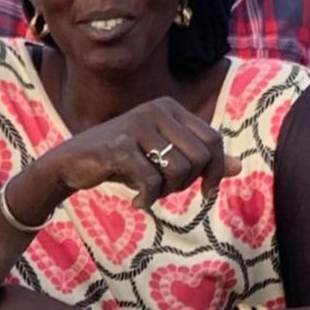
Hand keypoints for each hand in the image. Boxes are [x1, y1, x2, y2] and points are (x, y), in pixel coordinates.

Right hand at [47, 96, 236, 210]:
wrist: (72, 163)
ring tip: (148, 193)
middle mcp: (156, 109)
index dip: (215, 171)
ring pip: (178, 170)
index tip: (205, 191)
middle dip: (187, 183)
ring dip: (166, 191)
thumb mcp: (164, 158)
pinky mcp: (119, 145)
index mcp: (170, 107)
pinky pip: (151, 180)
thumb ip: (200, 159)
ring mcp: (136, 125)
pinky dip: (147, 199)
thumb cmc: (122, 161)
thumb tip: (238, 166)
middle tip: (164, 189)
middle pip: (199, 157)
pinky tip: (135, 202)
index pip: (213, 140)